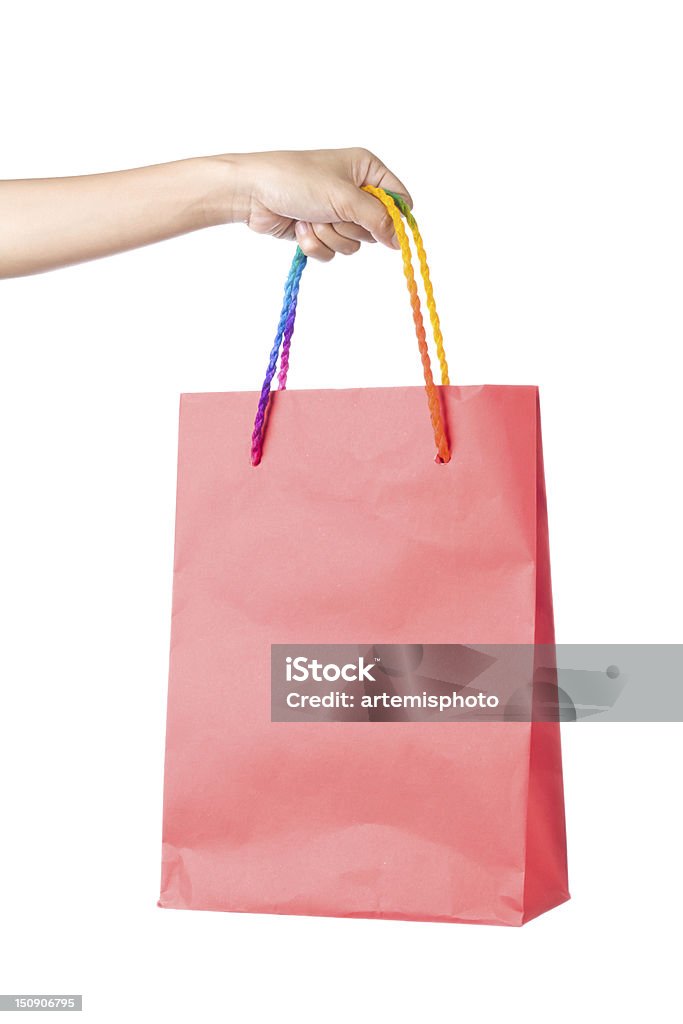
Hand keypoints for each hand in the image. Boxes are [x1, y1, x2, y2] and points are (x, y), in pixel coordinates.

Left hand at [225, 148, 411, 260]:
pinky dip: (315, 244)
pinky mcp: (319, 231)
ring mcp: (336, 213)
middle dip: (349, 226)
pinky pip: (332, 252)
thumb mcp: (344, 197)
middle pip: (375, 228)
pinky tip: (300, 227)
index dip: (395, 217)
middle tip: (330, 212)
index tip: (384, 230)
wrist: (252, 192)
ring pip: (352, 244)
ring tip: (310, 216)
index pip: (398, 198)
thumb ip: (378, 219)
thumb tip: (400, 241)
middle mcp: (354, 190)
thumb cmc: (297, 180)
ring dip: (329, 236)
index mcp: (365, 169)